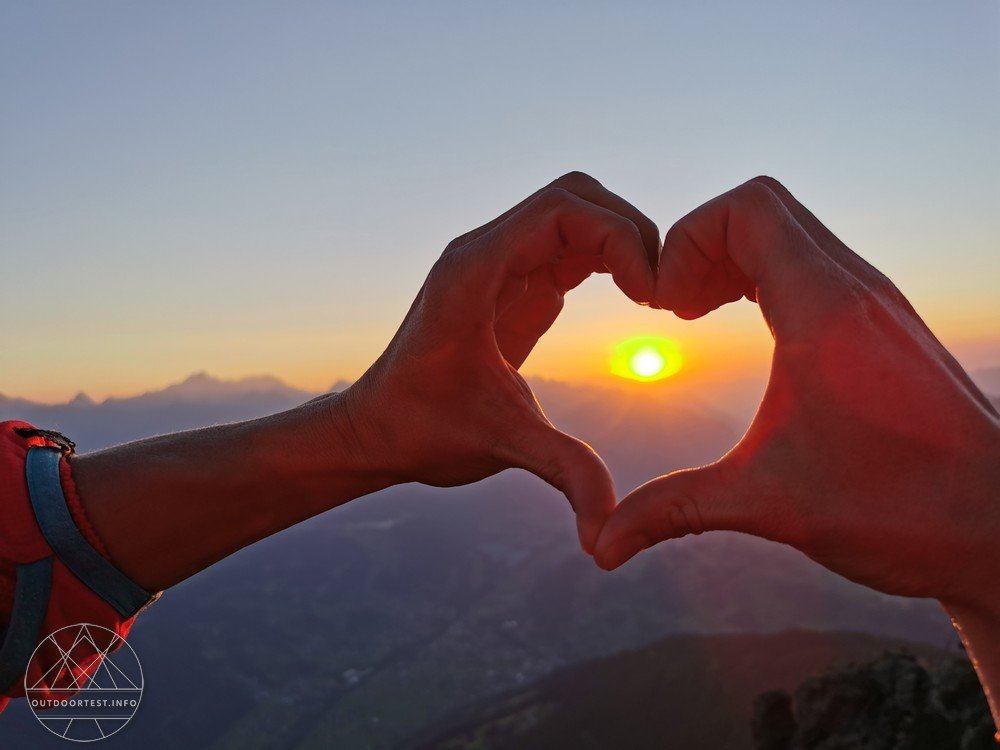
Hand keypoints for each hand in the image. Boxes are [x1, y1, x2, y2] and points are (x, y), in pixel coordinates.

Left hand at [341, 172, 657, 551]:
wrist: (376, 433)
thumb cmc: (421, 431)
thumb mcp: (499, 444)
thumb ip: (560, 471)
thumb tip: (605, 534)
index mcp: (476, 270)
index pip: (562, 210)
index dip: (620, 237)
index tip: (650, 295)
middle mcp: (485, 254)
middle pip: (575, 197)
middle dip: (628, 230)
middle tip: (661, 291)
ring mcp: (498, 266)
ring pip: (573, 216)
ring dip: (620, 243)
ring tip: (654, 296)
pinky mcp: (510, 288)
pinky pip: (567, 250)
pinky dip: (607, 261)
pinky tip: (633, 300)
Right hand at [594, 176, 999, 607]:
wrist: (998, 527)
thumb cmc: (900, 511)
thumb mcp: (769, 504)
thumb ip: (674, 511)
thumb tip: (601, 547)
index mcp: (824, 312)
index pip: (748, 209)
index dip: (687, 240)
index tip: (665, 307)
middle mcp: (855, 289)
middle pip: (764, 206)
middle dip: (701, 244)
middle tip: (674, 308)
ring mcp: (874, 302)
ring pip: (791, 230)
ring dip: (733, 257)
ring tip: (696, 314)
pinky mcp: (882, 323)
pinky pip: (813, 261)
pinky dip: (765, 274)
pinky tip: (747, 328)